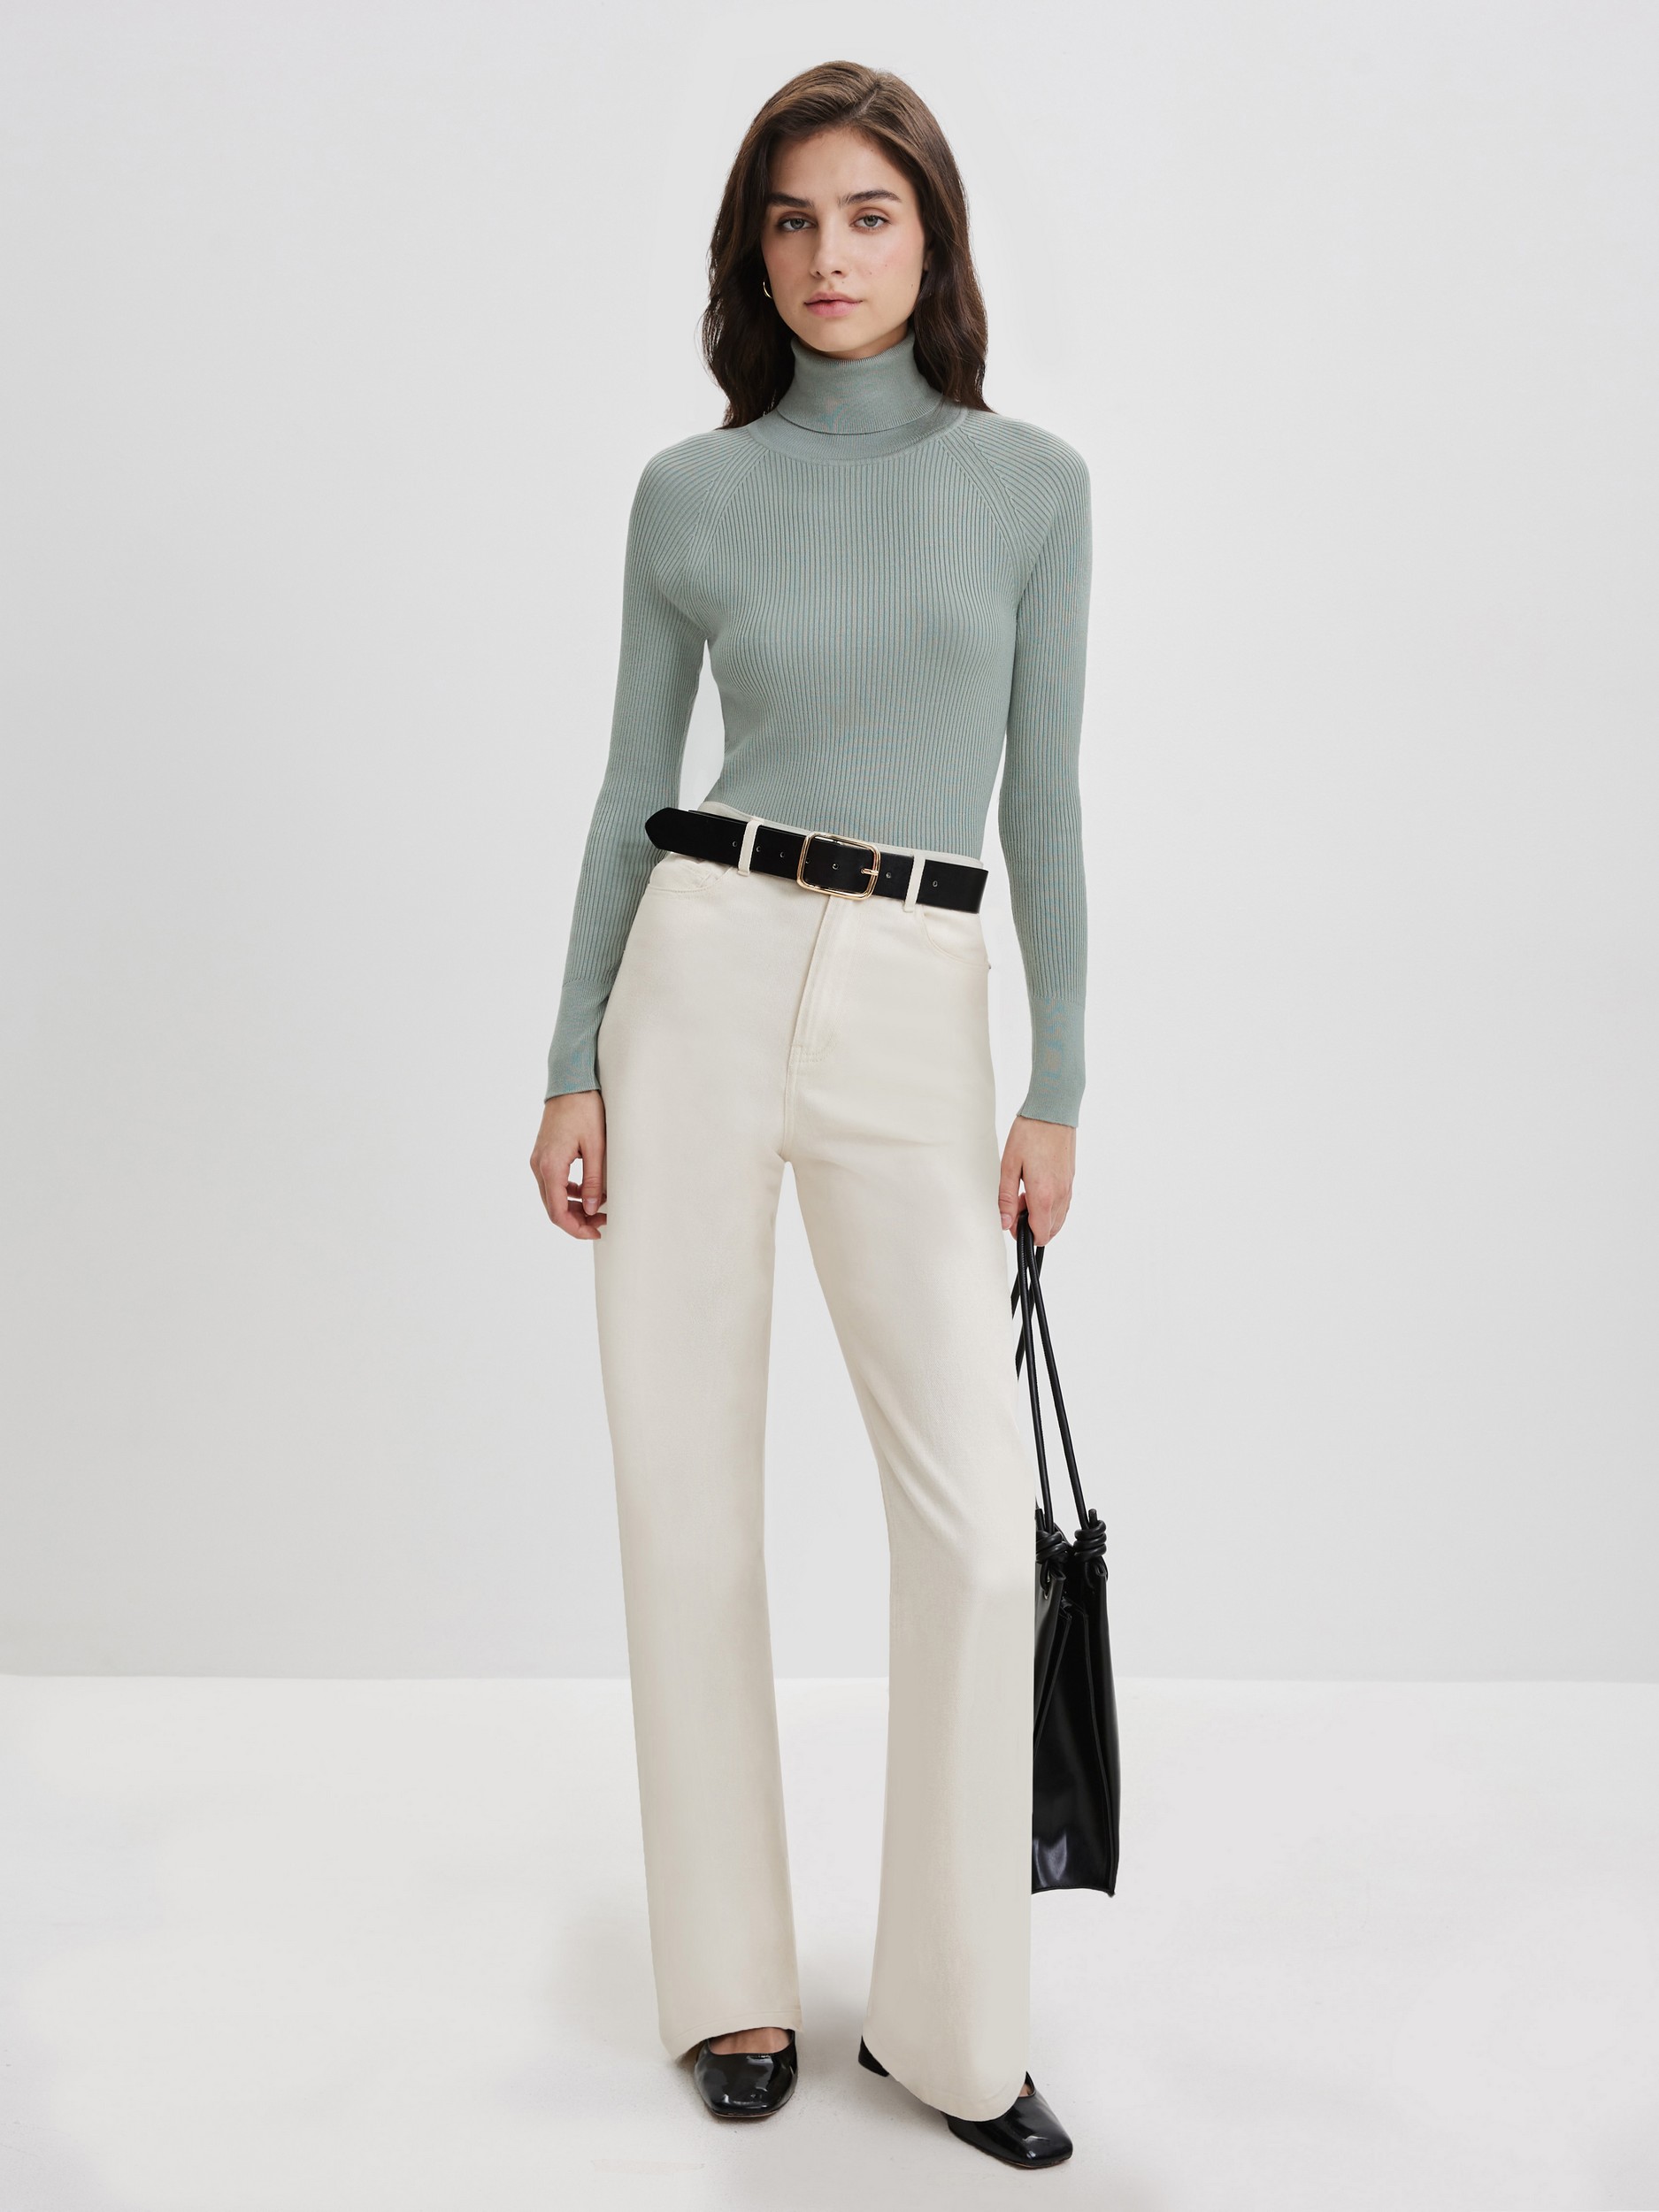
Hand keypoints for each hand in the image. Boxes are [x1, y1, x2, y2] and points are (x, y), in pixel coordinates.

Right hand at [531, 1091, 607, 1239]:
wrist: (570, 1083)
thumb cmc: (585, 1109)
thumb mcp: (596, 1146)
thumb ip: (594, 1180)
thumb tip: (594, 1209)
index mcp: (551, 1166)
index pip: (557, 1212)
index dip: (576, 1229)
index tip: (596, 1232)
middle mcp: (539, 1166)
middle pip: (553, 1208)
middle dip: (577, 1221)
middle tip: (603, 1223)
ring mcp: (539, 1161)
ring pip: (552, 1197)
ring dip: (574, 1208)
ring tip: (600, 1208)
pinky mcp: (544, 1155)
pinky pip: (553, 1183)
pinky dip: (569, 1193)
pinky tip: (588, 1192)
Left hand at [997, 1114, 1075, 1244]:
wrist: (1053, 1111)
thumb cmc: (1030, 1134)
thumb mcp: (1009, 1166)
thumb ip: (1005, 1198)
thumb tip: (1004, 1222)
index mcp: (1044, 1195)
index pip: (1039, 1234)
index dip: (1022, 1233)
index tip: (1011, 1220)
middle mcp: (1060, 1195)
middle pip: (1050, 1231)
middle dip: (1032, 1226)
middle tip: (1016, 1205)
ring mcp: (1068, 1188)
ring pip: (1058, 1220)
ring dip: (1042, 1216)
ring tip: (1025, 1194)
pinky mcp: (1070, 1180)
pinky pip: (1063, 1205)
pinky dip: (1051, 1206)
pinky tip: (1037, 1188)